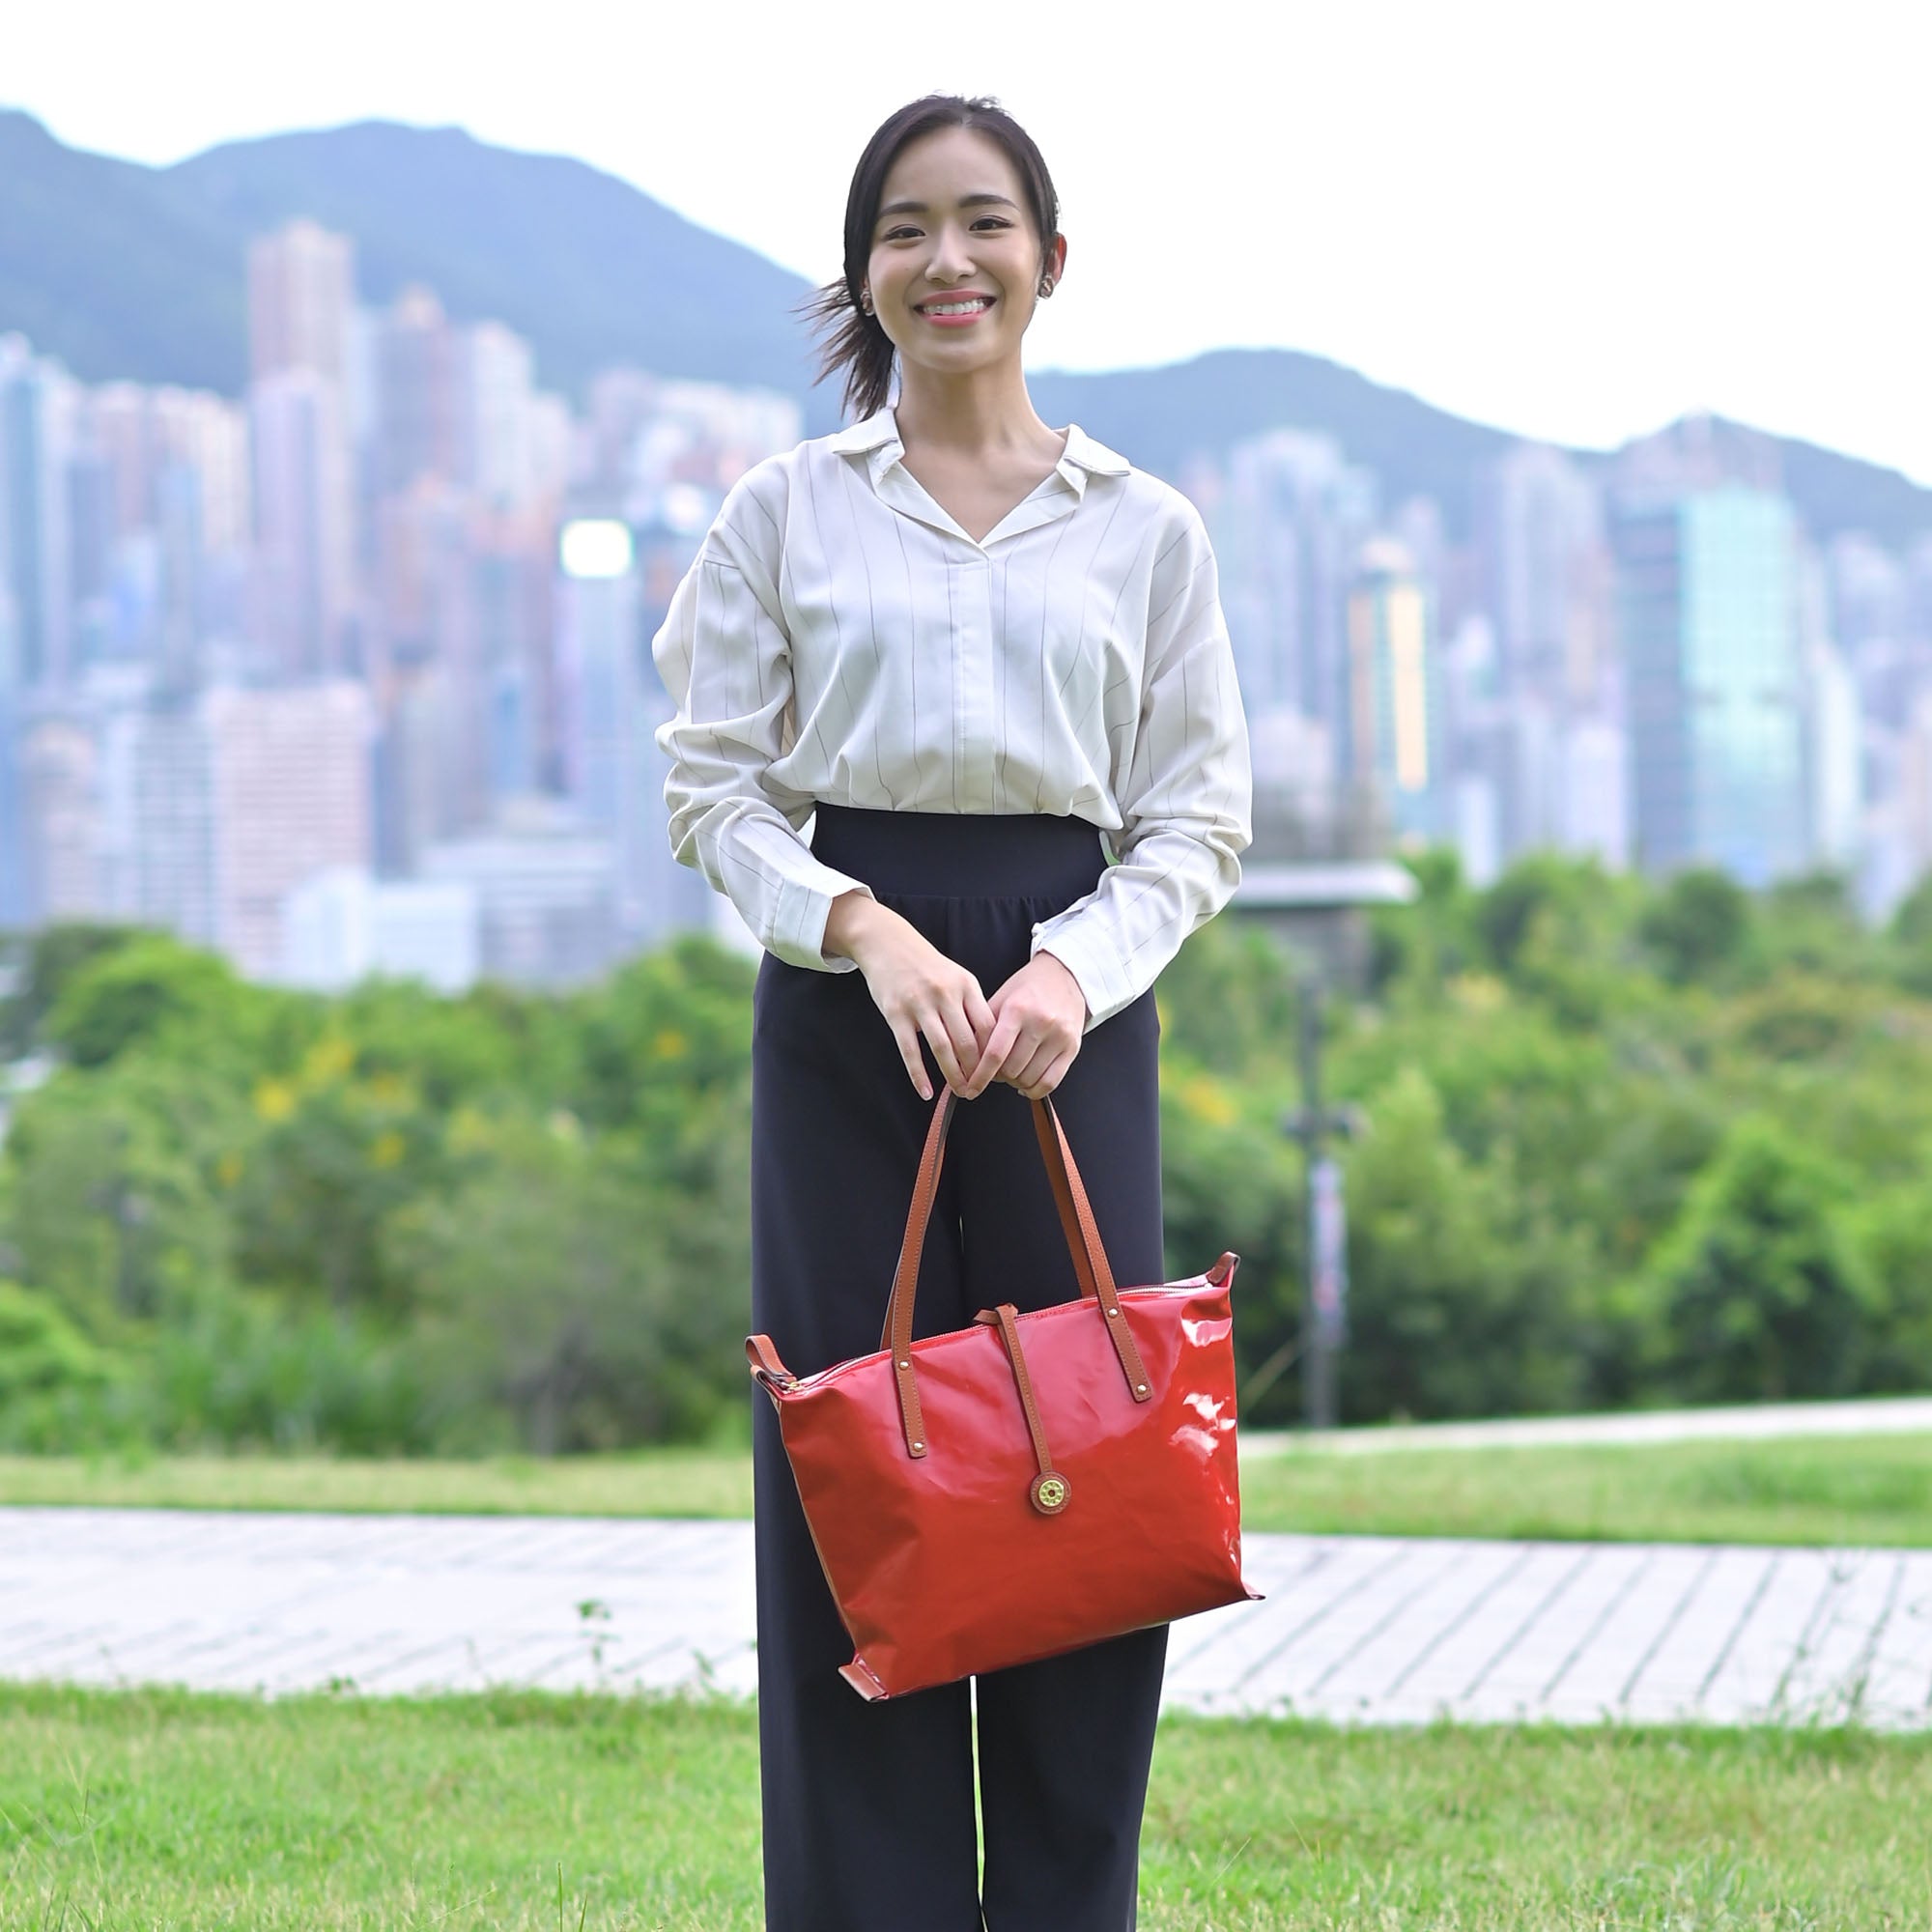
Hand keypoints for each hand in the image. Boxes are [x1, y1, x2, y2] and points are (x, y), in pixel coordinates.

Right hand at [824, 890, 994, 1101]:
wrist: (888, 943)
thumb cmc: (927, 965)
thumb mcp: (957, 976)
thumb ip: (972, 1005)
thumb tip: (988, 1043)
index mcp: (966, 985)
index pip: (988, 1026)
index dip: (994, 1053)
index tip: (996, 1071)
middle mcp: (945, 994)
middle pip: (967, 1041)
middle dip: (976, 1071)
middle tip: (979, 1089)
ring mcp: (919, 1004)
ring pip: (942, 1048)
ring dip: (953, 1076)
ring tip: (960, 1092)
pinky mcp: (896, 1014)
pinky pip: (910, 1050)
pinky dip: (919, 1075)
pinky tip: (926, 1091)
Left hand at [957, 951, 1087, 1101]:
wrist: (1064, 975)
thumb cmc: (1028, 987)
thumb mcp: (1001, 997)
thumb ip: (983, 1027)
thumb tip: (965, 1059)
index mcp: (1018, 1009)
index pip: (995, 1053)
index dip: (980, 1076)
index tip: (971, 1087)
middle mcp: (1041, 1023)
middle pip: (1011, 1069)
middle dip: (997, 1076)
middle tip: (994, 1071)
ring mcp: (1059, 1036)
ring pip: (1029, 1078)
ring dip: (1014, 1082)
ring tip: (1011, 1073)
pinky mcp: (1072, 1048)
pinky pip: (1051, 1082)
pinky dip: (1034, 1090)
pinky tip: (1026, 1084)